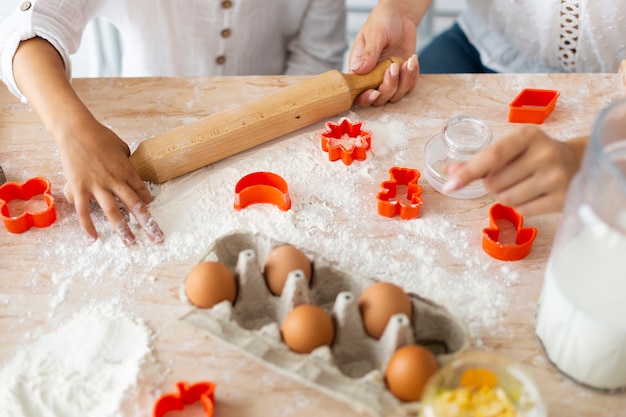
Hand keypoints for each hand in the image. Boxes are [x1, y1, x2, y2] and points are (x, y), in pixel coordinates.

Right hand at [59, 118, 163, 245]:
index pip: (143, 192)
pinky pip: (84, 212)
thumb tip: (130, 168)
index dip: (148, 204)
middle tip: (157, 237)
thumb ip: (127, 161)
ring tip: (130, 242)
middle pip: (135, 206)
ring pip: (112, 212)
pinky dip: (88, 226)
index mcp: (127, 170)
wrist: (76, 130)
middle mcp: (115, 180)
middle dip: (147, 223)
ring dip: (122, 229)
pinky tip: (94, 238)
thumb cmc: (100, 136)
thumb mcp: (121, 147)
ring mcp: (97, 186)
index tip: (151, 212)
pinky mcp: (79, 188)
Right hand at [349, 1, 421, 106]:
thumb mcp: (375, 34)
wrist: (399, 16)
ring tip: (408, 61)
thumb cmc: (382, 21)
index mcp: (359, 69)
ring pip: (395, 96)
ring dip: (404, 82)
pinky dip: (413, 77)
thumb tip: (358, 70)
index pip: (357, 93)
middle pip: (378, 99)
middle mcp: (372, 78)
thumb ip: (369, 53)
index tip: (375, 92)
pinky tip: (412, 60)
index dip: (364, 98)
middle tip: (394, 67)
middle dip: (388, 87)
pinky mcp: (402, 76)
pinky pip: (409, 87)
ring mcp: (387, 78)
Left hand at [442, 126, 587, 215]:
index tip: (449, 186)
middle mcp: (544, 153)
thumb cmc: (534, 155)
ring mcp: (556, 177)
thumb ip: (478, 161)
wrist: (577, 162)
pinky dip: (522, 207)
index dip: (468, 172)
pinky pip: (523, 211)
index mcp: (528, 135)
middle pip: (494, 183)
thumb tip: (448, 171)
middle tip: (511, 175)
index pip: (492, 156)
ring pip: (506, 199)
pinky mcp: (563, 198)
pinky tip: (535, 195)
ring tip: (524, 185)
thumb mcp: (510, 149)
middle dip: (493, 184)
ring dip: (506, 196)